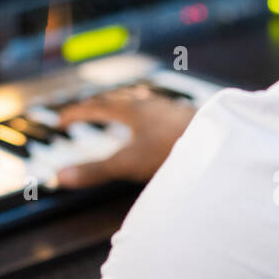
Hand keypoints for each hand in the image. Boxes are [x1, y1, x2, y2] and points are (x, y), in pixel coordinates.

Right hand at [56, 85, 196, 188]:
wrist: (220, 142)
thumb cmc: (172, 151)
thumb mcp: (128, 164)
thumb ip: (95, 171)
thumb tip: (58, 177)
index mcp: (131, 110)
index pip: (96, 107)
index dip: (76, 114)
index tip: (60, 120)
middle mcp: (151, 104)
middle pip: (118, 100)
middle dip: (99, 105)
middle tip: (87, 110)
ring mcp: (171, 110)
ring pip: (142, 103)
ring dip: (126, 107)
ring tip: (122, 110)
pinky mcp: (188, 118)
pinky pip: (162, 112)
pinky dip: (150, 116)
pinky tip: (161, 124)